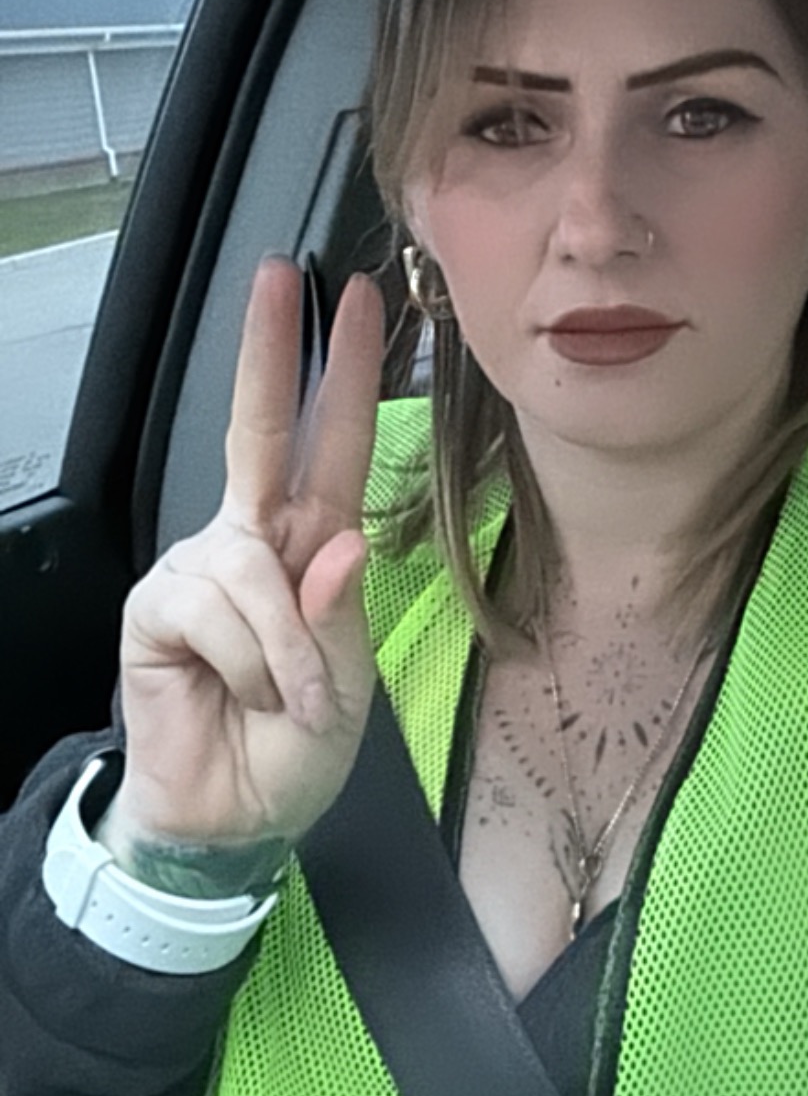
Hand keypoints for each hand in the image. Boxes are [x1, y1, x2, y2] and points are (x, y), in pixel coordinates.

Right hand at [112, 258, 384, 860]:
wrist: (232, 820)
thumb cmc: (292, 749)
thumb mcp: (345, 690)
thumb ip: (339, 617)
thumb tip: (338, 543)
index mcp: (308, 548)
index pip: (329, 446)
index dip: (346, 376)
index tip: (363, 302)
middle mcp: (252, 542)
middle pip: (259, 430)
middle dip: (273, 351)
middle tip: (283, 275)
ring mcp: (199, 569)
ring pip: (253, 569)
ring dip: (286, 650)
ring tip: (285, 701)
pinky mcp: (157, 605)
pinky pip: (219, 611)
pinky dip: (252, 663)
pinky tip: (240, 694)